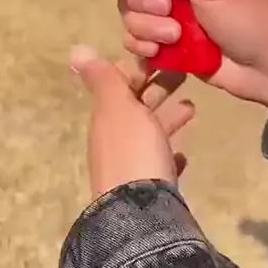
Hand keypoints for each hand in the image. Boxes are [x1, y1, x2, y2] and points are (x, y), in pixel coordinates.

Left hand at [70, 46, 194, 199]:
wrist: (140, 217)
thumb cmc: (134, 151)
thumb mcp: (118, 108)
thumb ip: (103, 79)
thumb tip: (75, 50)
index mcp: (107, 116)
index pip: (118, 84)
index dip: (137, 68)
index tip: (162, 54)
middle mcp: (114, 140)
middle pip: (135, 107)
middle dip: (156, 89)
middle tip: (185, 74)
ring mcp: (130, 166)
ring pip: (149, 133)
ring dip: (167, 118)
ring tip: (193, 107)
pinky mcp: (147, 191)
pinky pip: (159, 165)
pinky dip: (169, 155)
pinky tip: (183, 155)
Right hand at [118, 0, 267, 119]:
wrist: (267, 67)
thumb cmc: (247, 14)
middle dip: (144, 1)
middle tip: (168, 9)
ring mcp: (168, 11)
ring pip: (129, 12)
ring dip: (147, 27)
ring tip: (175, 36)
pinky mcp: (164, 41)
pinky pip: (133, 38)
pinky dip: (142, 45)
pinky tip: (159, 52)